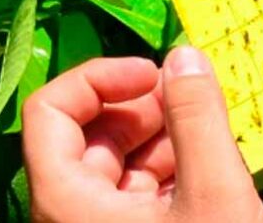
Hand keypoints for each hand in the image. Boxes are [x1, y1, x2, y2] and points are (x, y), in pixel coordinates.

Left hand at [21, 47, 262, 221]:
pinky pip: (131, 202)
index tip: (151, 73)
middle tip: (192, 97)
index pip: (47, 110)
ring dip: (159, 141)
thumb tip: (185, 55)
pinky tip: (207, 171)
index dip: (97, 79)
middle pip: (85, 135)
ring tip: (208, 133)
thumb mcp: (215, 195)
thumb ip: (197, 119)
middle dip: (140, 108)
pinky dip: (165, 178)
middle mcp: (66, 214)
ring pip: (113, 169)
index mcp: (64, 198)